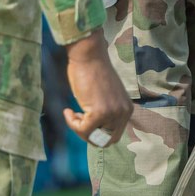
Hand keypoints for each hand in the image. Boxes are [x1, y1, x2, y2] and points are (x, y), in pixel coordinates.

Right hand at [62, 33, 130, 147]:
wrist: (88, 55)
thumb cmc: (92, 71)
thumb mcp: (105, 97)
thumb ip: (106, 112)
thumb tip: (95, 131)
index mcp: (126, 109)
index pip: (113, 135)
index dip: (96, 132)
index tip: (84, 119)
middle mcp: (123, 113)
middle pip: (105, 141)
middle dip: (89, 134)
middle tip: (77, 119)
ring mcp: (113, 113)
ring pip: (93, 137)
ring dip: (79, 129)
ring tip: (72, 113)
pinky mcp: (99, 113)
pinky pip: (83, 130)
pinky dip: (72, 123)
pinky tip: (68, 110)